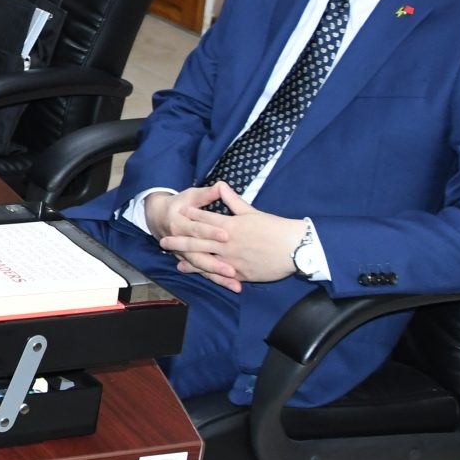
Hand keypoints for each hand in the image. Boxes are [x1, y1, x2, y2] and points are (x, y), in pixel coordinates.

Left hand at [155, 182, 302, 288]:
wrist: (295, 248)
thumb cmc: (275, 228)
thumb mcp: (253, 211)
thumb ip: (233, 201)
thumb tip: (221, 185)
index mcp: (231, 225)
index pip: (206, 219)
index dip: (192, 216)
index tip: (178, 213)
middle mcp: (228, 243)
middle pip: (199, 241)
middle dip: (180, 240)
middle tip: (164, 240)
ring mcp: (233, 259)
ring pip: (205, 259)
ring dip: (188, 259)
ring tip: (174, 258)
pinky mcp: (241, 273)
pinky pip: (220, 274)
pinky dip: (206, 273)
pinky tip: (197, 273)